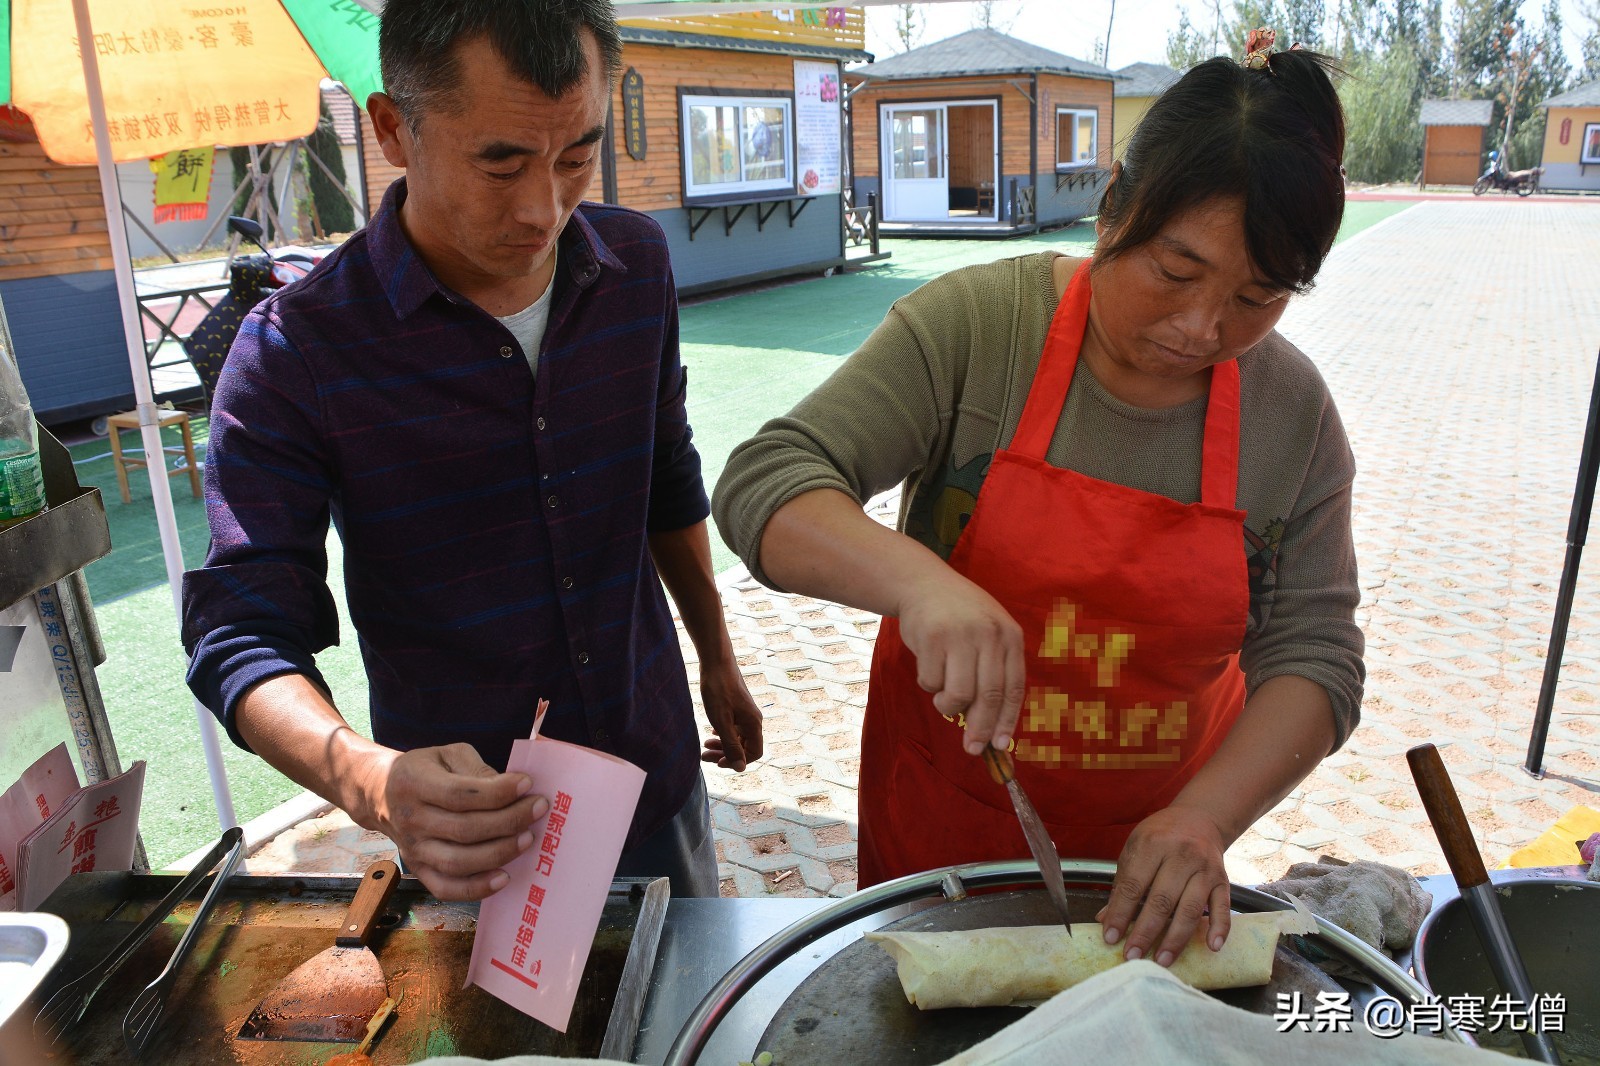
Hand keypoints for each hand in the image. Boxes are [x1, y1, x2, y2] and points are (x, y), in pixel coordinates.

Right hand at [353, 743, 548, 901]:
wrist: (382, 794)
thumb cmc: (426, 770)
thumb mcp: (448, 754)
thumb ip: (477, 768)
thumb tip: (512, 789)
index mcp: (414, 783)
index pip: (460, 794)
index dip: (497, 792)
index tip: (527, 784)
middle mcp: (410, 820)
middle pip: (465, 829)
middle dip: (509, 820)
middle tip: (539, 808)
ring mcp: (412, 849)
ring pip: (459, 862)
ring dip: (500, 853)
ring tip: (529, 838)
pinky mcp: (419, 870)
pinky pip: (447, 888)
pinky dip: (477, 889)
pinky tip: (505, 877)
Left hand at [699, 656, 763, 771]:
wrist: (716, 662)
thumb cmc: (718, 690)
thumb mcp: (721, 721)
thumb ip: (731, 745)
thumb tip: (740, 767)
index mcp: (753, 724)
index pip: (754, 753)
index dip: (737, 761)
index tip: (719, 762)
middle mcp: (753, 720)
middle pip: (745, 746)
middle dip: (725, 754)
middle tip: (705, 756)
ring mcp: (746, 713)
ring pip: (738, 737)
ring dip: (722, 745)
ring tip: (705, 746)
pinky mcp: (738, 707)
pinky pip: (734, 727)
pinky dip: (723, 734)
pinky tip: (712, 733)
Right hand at [895, 570, 1026, 754]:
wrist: (923, 584)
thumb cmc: (960, 618)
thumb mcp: (988, 634)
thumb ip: (994, 672)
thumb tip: (991, 726)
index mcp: (1010, 636)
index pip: (1015, 687)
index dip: (1007, 721)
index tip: (999, 745)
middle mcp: (989, 634)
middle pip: (989, 695)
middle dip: (980, 728)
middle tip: (971, 748)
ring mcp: (960, 635)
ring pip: (959, 694)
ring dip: (948, 705)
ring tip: (943, 697)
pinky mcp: (932, 637)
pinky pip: (931, 682)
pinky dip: (928, 684)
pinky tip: (928, 666)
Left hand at [1097, 806, 1231, 965]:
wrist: (1199, 818)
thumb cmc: (1161, 837)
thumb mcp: (1135, 849)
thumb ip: (1122, 884)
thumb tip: (1104, 919)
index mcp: (1152, 844)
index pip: (1133, 885)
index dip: (1120, 913)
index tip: (1110, 937)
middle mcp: (1181, 854)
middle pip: (1161, 900)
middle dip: (1144, 932)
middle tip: (1132, 956)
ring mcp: (1205, 868)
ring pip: (1190, 909)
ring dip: (1175, 939)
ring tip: (1161, 960)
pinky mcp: (1223, 880)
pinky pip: (1222, 907)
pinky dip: (1219, 928)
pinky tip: (1211, 947)